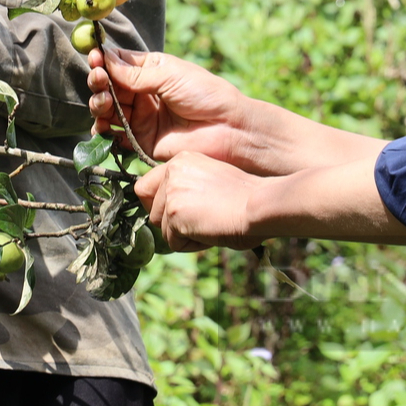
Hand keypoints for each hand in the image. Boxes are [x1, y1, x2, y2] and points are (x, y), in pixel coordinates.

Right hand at [86, 46, 257, 167]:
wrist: (228, 130)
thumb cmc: (206, 94)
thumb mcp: (170, 75)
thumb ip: (136, 73)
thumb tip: (105, 57)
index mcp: (151, 71)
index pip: (118, 64)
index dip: (104, 61)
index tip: (95, 58)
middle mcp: (142, 94)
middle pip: (109, 87)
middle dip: (99, 82)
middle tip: (100, 81)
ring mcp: (141, 118)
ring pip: (107, 110)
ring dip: (99, 104)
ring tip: (104, 103)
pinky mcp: (141, 141)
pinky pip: (114, 136)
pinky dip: (103, 131)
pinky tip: (103, 126)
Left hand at [134, 152, 265, 250]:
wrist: (259, 205)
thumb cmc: (246, 198)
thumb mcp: (210, 181)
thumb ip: (186, 189)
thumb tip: (167, 213)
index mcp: (181, 160)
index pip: (145, 187)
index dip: (158, 206)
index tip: (178, 215)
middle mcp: (171, 171)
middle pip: (152, 211)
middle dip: (172, 224)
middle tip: (202, 222)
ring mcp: (170, 192)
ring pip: (162, 230)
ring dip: (184, 236)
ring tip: (210, 226)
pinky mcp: (174, 212)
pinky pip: (174, 243)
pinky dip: (192, 245)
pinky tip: (211, 233)